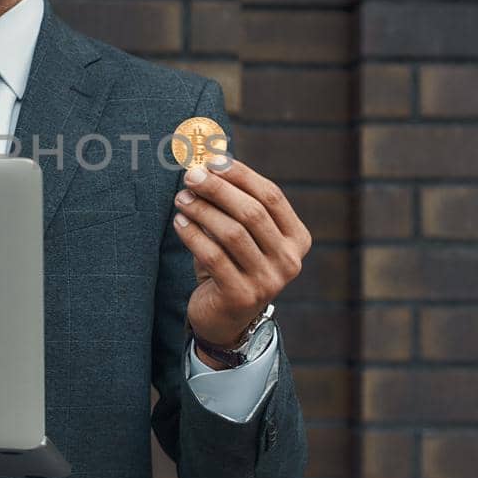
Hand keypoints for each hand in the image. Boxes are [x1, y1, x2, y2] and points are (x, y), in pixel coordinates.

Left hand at [171, 155, 311, 352]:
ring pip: (232, 233)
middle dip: (218, 189)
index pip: (271, 197)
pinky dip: (193, 235)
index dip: (241, 175)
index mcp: (297, 239)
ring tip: (181, 198)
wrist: (225, 318)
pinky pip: (213, 256)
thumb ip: (233, 202)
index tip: (212, 160)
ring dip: (202, 210)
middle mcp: (289, 261)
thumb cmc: (232, 263)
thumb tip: (208, 160)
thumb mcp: (240, 233)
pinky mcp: (242, 296)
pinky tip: (179, 222)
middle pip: (252, 212)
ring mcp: (268, 281)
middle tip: (191, 176)